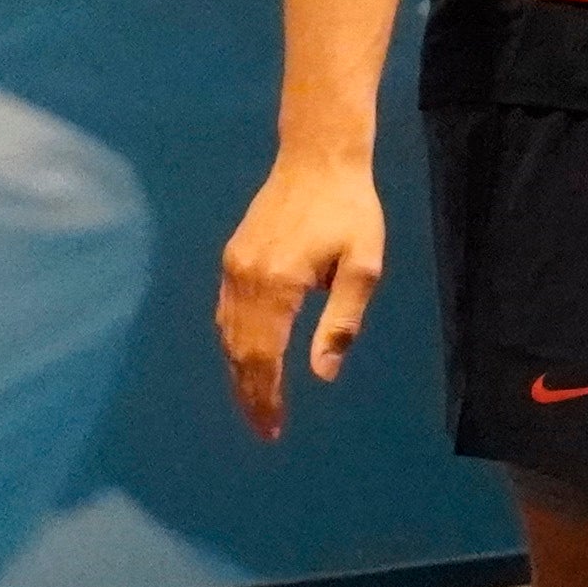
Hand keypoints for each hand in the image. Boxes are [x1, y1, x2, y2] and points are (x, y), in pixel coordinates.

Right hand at [216, 148, 387, 442]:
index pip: (263, 357)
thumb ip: (342, 321)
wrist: (317, 157)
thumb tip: (323, 373)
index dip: (266, 397)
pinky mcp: (232, 256)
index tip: (273, 429)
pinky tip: (243, 357)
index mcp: (279, 286)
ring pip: (226, 333)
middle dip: (249, 394)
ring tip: (255, 402)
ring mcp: (233, 267)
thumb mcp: (363, 267)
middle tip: (264, 429)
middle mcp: (246, 280)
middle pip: (239, 351)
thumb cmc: (350, 211)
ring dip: (238, 372)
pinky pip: (224, 311)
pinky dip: (231, 342)